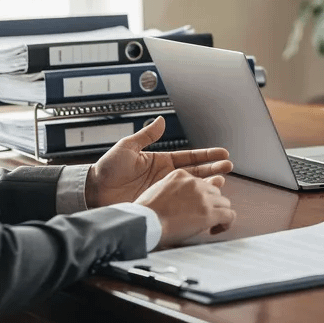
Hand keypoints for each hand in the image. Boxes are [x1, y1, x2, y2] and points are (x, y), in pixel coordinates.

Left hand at [87, 116, 232, 206]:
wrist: (94, 191)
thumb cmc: (108, 169)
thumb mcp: (127, 147)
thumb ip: (146, 135)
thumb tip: (160, 120)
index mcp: (161, 161)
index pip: (190, 157)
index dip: (207, 155)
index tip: (223, 153)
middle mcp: (166, 176)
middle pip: (196, 172)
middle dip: (214, 169)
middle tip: (229, 166)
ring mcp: (164, 191)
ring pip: (191, 187)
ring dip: (207, 183)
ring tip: (222, 181)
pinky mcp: (159, 203)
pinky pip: (180, 202)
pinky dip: (193, 200)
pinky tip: (204, 199)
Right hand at [136, 170, 235, 246]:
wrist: (143, 222)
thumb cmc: (144, 213)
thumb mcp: (156, 189)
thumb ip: (171, 190)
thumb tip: (179, 201)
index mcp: (180, 175)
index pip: (201, 181)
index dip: (201, 195)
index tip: (197, 206)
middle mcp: (194, 183)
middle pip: (214, 191)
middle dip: (211, 204)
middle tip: (203, 217)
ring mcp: (203, 197)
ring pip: (224, 202)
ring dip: (219, 213)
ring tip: (212, 224)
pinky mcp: (208, 213)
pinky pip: (229, 215)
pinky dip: (227, 223)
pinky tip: (218, 228)